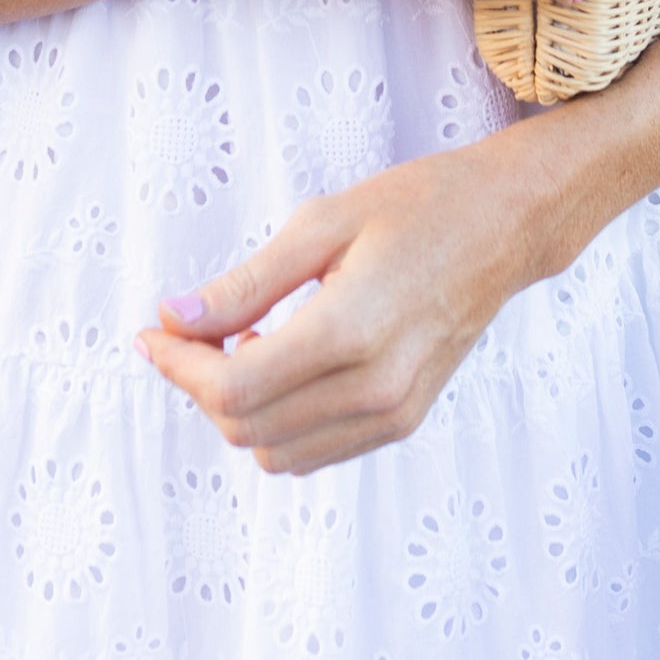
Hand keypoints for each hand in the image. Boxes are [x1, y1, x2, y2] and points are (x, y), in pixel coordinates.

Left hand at [135, 142, 526, 474]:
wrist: (504, 226)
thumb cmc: (417, 207)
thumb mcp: (323, 223)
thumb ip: (246, 283)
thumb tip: (174, 317)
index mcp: (351, 332)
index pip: (235, 388)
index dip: (180, 367)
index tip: (155, 331)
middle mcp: (375, 390)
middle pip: (247, 426)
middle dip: (198, 385)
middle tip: (185, 331)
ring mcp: (393, 414)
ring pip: (276, 451)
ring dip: (235, 410)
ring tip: (233, 345)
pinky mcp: (402, 420)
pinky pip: (314, 451)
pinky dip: (276, 423)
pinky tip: (276, 365)